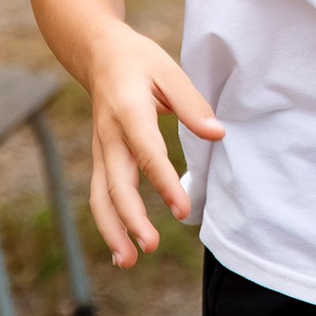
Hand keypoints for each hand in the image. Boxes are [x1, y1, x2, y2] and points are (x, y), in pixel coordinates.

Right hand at [83, 27, 223, 268]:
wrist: (98, 54)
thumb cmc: (139, 62)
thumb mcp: (169, 71)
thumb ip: (192, 104)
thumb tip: (217, 133)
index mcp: (128, 111)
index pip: (146, 152)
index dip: (163, 182)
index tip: (182, 209)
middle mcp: (109, 136)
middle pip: (116, 183)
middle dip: (131, 218)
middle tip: (151, 246)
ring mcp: (100, 150)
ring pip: (100, 196)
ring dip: (113, 230)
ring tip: (129, 261)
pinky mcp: (100, 159)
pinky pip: (99, 196)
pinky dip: (108, 224)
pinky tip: (121, 251)